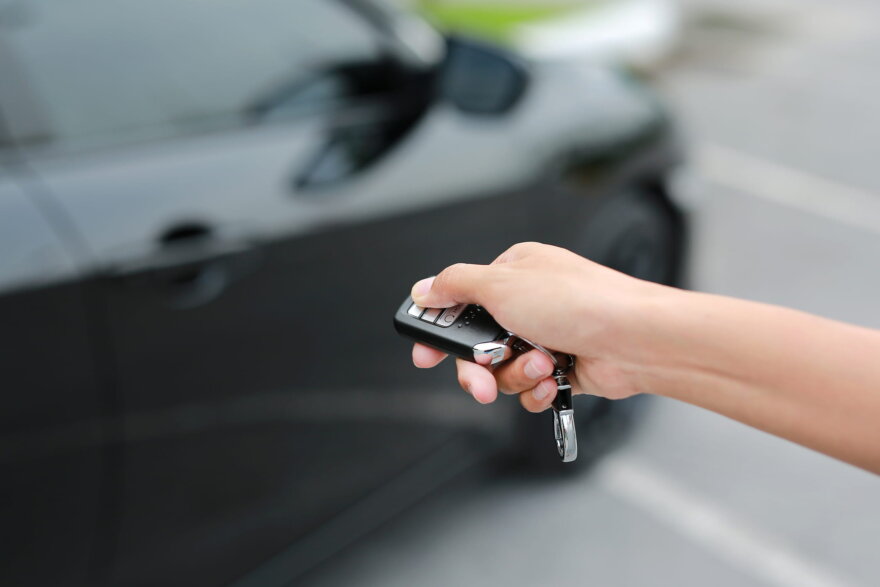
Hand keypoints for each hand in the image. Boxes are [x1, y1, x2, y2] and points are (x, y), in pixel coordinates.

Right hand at [410, 242, 671, 411]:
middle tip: (481, 380)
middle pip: (478, 345)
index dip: (439, 331)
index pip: (461, 301)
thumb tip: (426, 288)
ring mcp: (547, 336)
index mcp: (513, 273)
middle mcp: (529, 303)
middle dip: (480, 367)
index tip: (425, 355)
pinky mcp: (563, 368)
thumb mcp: (502, 283)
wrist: (635, 340)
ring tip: (542, 364)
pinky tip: (555, 379)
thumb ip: (456, 286)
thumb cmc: (582, 302)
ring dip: (517, 374)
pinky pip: (530, 389)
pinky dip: (538, 389)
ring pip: (503, 371)